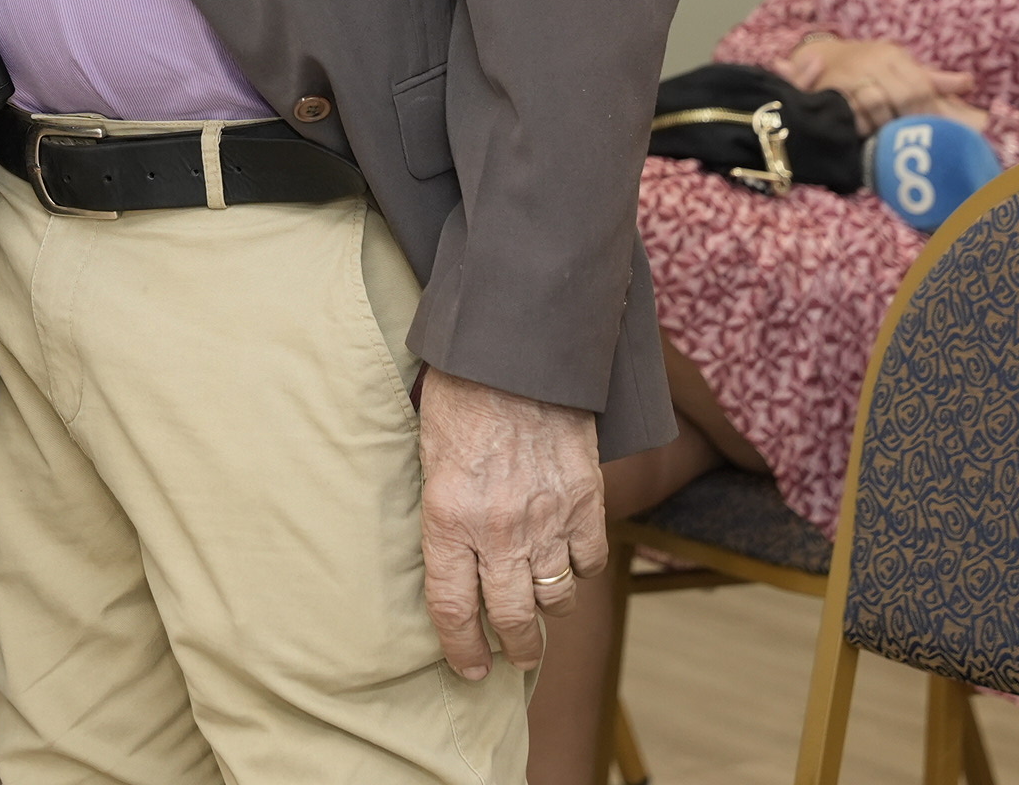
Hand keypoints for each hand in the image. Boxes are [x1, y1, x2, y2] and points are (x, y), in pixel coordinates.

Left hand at [417, 370, 606, 680]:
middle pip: (509, 618)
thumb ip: (443, 512)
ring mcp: (546, 518)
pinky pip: (589, 561)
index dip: (460, 649)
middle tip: (512, 657)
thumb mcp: (429, 454)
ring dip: (547, 612)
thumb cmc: (461, 393)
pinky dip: (580, 569)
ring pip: (554, 598)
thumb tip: (452, 557)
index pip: (452, 609)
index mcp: (447, 519)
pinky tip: (569, 562)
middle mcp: (497, 529)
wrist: (518, 351)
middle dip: (513, 648)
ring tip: (541, 612)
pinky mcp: (585, 499)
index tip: (469, 668)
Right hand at [780, 35, 979, 135]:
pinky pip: (853, 111)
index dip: (930, 111)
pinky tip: (868, 133)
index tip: (935, 130)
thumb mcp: (899, 67)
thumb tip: (969, 82)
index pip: (921, 84)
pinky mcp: (831, 86)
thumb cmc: (868, 66)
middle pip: (903, 95)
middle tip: (915, 141)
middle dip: (911, 120)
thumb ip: (932, 79)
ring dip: (885, 124)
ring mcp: (851, 72)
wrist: (821, 58)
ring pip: (878, 103)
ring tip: (891, 138)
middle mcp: (873, 60)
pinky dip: (862, 125)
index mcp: (894, 55)